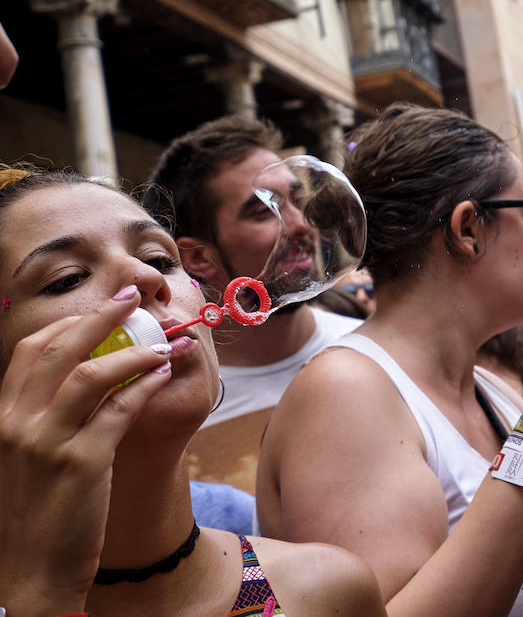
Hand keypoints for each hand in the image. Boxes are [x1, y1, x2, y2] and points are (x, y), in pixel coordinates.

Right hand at [0, 293, 177, 611]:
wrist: (34, 568)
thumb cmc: (40, 508)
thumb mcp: (30, 454)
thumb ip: (49, 415)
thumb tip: (93, 370)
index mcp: (2, 418)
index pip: (29, 350)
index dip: (69, 322)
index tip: (102, 306)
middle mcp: (16, 424)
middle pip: (60, 350)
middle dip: (100, 316)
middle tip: (134, 297)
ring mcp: (46, 443)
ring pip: (91, 374)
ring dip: (133, 352)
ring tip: (162, 344)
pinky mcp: (81, 464)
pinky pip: (120, 410)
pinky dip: (145, 387)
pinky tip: (163, 377)